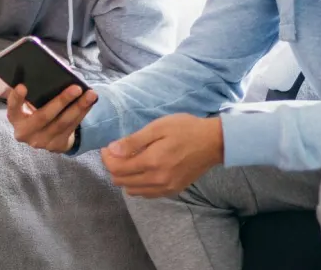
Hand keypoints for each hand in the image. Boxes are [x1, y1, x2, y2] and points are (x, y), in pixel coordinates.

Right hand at [6, 83, 97, 152]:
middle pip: (44, 116)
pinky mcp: (56, 146)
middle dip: (62, 101)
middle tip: (76, 88)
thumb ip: (34, 92)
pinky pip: (71, 128)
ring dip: (78, 108)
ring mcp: (41, 142)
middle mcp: (25, 133)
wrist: (42, 135)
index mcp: (15, 118)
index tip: (22, 86)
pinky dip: (82, 114)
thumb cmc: (35, 109)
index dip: (16, 98)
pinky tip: (90, 103)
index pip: (13, 108)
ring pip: (62, 123)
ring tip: (90, 94)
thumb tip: (56, 75)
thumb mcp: (29, 103)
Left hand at [100, 114, 223, 197]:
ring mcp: (166, 188)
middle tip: (117, 152)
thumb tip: (112, 150)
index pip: (117, 168)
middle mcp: (157, 180)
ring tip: (130, 161)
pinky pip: (146, 194)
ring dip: (125, 177)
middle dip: (113, 167)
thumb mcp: (158, 127)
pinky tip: (143, 171)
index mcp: (152, 162)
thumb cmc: (185, 129)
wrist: (213, 143)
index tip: (108, 147)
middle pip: (121, 181)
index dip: (107, 158)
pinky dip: (138, 185)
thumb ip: (134, 141)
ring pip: (132, 190)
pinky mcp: (173, 191)